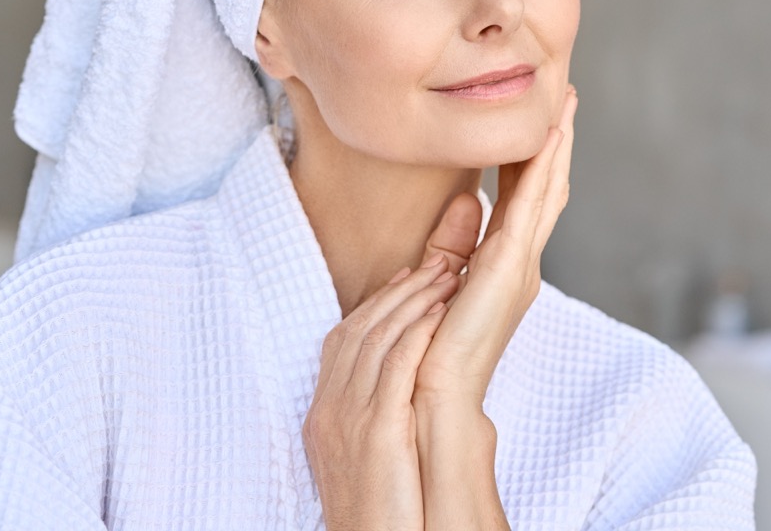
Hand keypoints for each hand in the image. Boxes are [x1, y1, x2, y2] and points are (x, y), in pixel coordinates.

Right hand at [303, 256, 460, 530]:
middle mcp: (329, 411)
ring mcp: (348, 420)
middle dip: (399, 292)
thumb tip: (398, 396)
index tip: (404, 280)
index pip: (344, 341)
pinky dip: (416, 334)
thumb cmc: (377, 517)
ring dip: (414, 302)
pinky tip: (439, 313)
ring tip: (447, 276)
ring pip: (377, 339)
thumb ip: (375, 420)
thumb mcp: (365, 460)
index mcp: (323, 415)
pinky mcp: (378, 433)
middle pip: (359, 329)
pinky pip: (395, 367)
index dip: (375, 305)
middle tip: (435, 264)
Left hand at [415, 84, 577, 406]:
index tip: (535, 120)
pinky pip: (531, 206)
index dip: (530, 158)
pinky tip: (549, 137)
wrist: (432, 395)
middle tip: (563, 96)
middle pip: (544, 189)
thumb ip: (451, 243)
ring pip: (545, 190)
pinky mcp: (510, 266)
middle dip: (554, 142)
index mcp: (502, 268)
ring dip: (555, 144)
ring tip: (564, 103)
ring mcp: (520, 264)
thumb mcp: (439, 282)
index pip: (520, 200)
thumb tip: (464, 200)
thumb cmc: (429, 348)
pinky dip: (542, 169)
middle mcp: (520, 263)